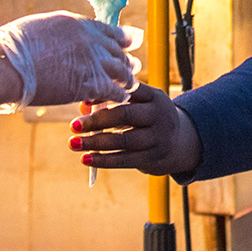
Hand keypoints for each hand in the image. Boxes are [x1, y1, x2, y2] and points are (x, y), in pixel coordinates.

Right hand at [0, 11, 134, 107]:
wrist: (7, 65)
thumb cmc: (12, 48)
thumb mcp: (40, 28)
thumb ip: (58, 33)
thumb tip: (57, 37)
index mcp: (77, 24)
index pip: (109, 29)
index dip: (123, 37)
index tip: (132, 40)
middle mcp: (90, 39)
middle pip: (117, 50)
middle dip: (126, 59)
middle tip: (133, 65)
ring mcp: (93, 60)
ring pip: (121, 70)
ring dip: (127, 78)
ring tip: (131, 84)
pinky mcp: (91, 83)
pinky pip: (114, 90)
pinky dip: (119, 95)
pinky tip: (121, 99)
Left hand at [71, 85, 203, 175]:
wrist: (178, 144)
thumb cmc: (147, 119)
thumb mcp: (138, 106)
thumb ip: (113, 103)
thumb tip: (82, 107)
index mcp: (154, 96)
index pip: (130, 90)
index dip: (106, 93)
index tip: (84, 99)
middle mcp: (159, 115)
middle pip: (126, 115)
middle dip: (97, 120)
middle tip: (74, 125)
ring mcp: (158, 137)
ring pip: (124, 140)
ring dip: (96, 142)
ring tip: (73, 143)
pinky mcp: (153, 157)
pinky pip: (125, 160)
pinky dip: (104, 160)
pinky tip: (86, 159)